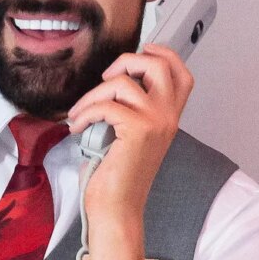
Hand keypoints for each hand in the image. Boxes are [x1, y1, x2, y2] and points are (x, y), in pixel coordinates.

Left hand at [65, 44, 193, 259]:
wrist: (117, 209)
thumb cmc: (118, 176)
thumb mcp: (131, 134)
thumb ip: (134, 107)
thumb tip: (114, 80)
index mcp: (170, 117)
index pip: (181, 73)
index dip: (163, 53)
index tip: (141, 50)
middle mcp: (169, 117)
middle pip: (159, 64)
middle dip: (127, 61)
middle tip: (106, 79)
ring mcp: (156, 122)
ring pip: (123, 82)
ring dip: (93, 95)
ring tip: (81, 113)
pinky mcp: (137, 131)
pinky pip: (106, 104)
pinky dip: (84, 113)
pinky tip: (77, 128)